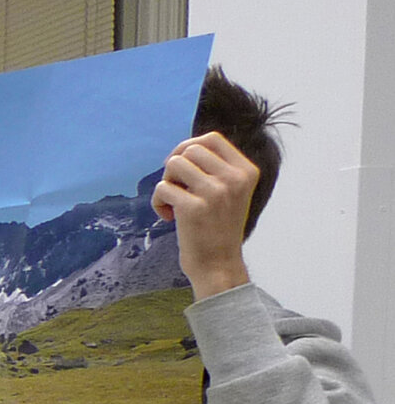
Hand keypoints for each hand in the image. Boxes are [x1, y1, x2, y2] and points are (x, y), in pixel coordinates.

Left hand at [153, 133, 258, 298]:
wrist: (218, 265)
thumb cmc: (217, 228)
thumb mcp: (230, 192)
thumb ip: (215, 169)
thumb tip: (184, 148)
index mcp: (246, 171)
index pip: (212, 138)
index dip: (189, 146)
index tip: (180, 165)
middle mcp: (234, 178)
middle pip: (190, 149)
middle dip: (174, 166)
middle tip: (176, 188)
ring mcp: (215, 192)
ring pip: (174, 164)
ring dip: (166, 182)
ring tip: (173, 201)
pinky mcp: (194, 208)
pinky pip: (162, 188)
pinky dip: (158, 202)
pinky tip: (169, 217)